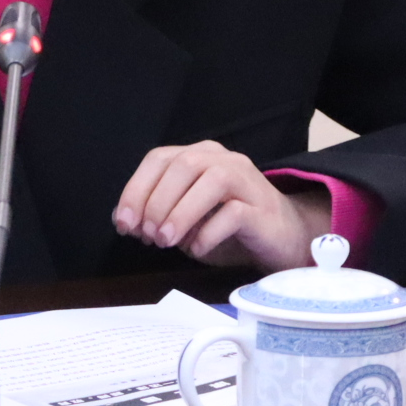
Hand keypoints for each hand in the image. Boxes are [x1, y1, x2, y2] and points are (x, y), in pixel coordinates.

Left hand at [113, 141, 331, 271]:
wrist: (282, 240)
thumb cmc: (229, 229)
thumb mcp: (186, 221)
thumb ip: (158, 215)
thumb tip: (122, 219)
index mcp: (200, 156)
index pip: (159, 159)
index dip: (135, 190)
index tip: (123, 223)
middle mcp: (224, 160)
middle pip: (182, 165)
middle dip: (155, 202)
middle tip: (147, 236)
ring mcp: (246, 180)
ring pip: (209, 181)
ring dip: (179, 213)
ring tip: (165, 242)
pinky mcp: (262, 208)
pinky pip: (233, 212)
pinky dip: (208, 232)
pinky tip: (197, 249)